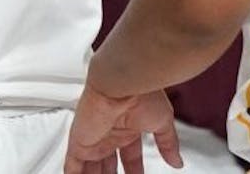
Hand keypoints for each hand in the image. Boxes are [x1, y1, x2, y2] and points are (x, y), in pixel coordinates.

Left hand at [65, 87, 180, 173]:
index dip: (132, 170)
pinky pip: (72, 166)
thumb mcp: (162, 122)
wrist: (122, 83)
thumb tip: (177, 161)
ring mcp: (94, 138)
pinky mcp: (79, 143)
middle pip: (107, 163)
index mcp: (128, 128)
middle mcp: (110, 133)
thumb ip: (168, 144)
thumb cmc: (142, 93)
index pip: (129, 156)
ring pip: (90, 167)